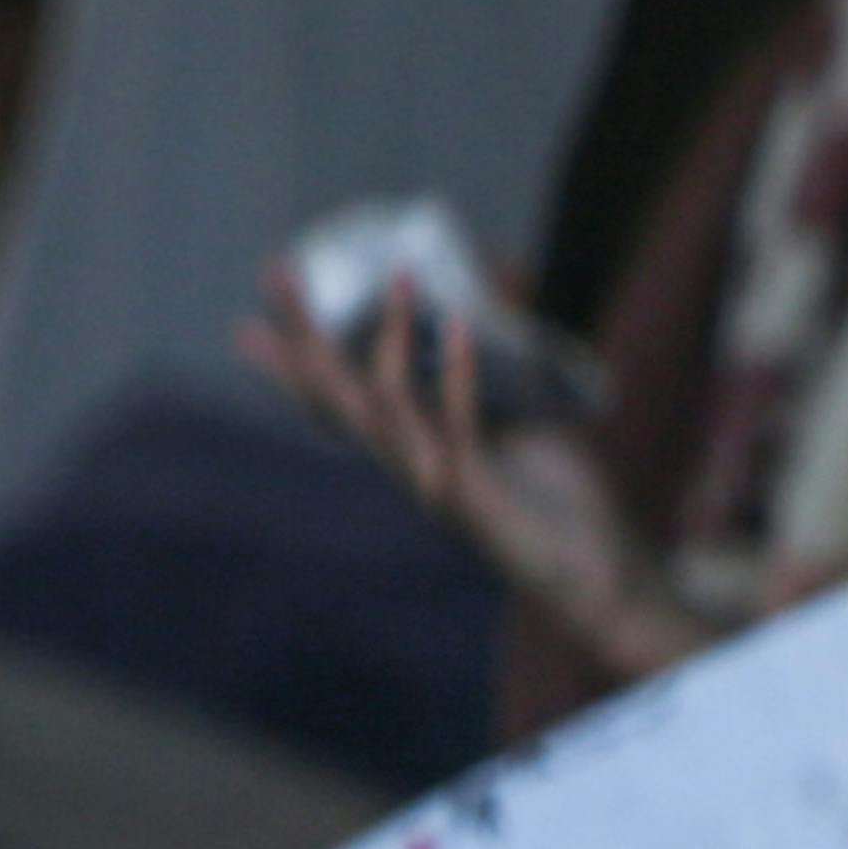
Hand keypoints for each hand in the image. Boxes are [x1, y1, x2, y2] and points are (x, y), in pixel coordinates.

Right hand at [239, 281, 655, 671]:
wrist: (597, 576)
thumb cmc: (559, 504)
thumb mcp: (517, 422)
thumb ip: (489, 378)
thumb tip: (483, 307)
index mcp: (411, 450)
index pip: (335, 402)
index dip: (291, 364)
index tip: (250, 321)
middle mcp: (410, 466)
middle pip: (336, 397)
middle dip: (304, 334)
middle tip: (276, 271)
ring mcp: (435, 481)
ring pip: (386, 407)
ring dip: (392, 338)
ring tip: (402, 275)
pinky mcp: (474, 494)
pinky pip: (456, 425)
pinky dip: (456, 372)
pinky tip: (457, 324)